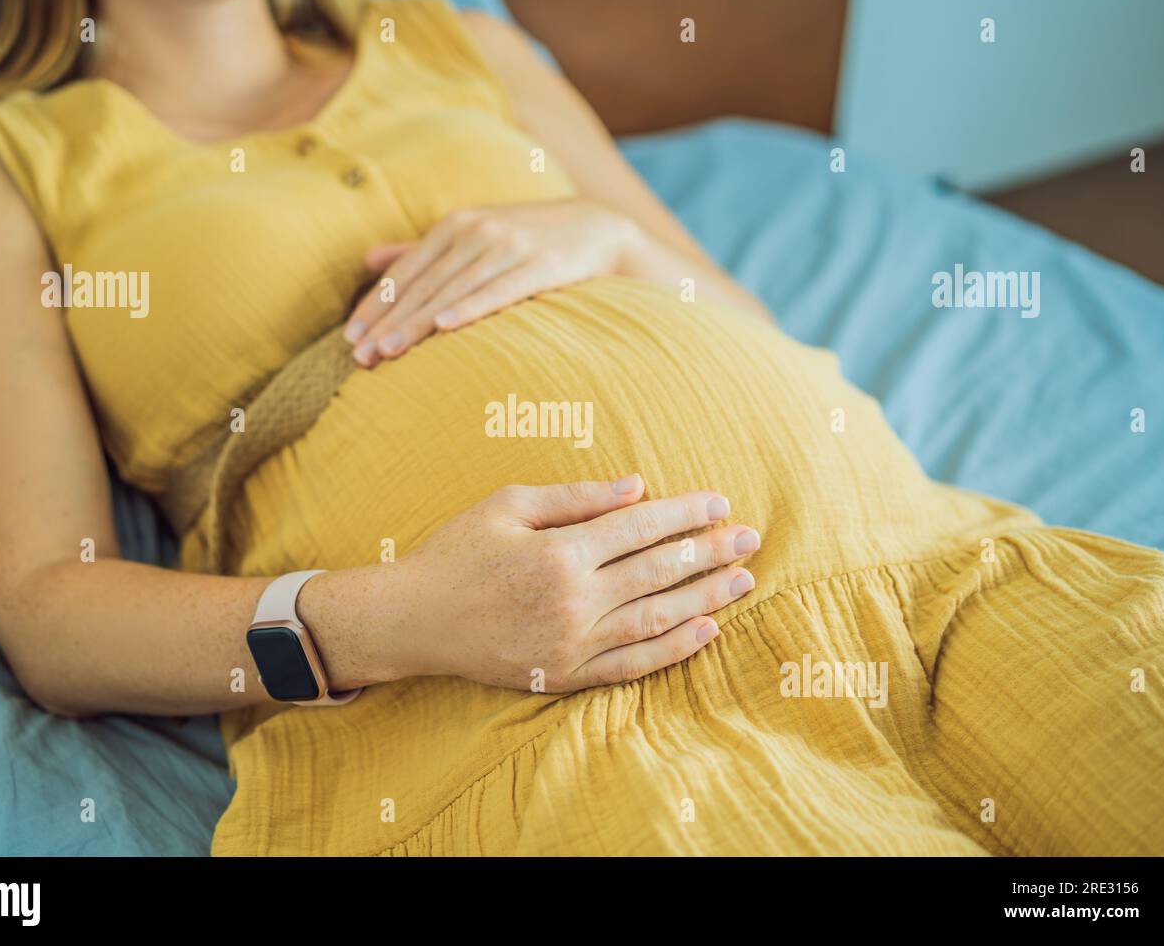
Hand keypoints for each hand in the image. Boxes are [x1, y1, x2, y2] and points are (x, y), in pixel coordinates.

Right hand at [302, 475, 759, 692]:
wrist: (412, 620)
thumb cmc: (456, 553)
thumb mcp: (507, 506)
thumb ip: (575, 498)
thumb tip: (637, 488)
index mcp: (560, 552)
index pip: (640, 527)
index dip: (685, 512)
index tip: (720, 501)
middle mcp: (574, 600)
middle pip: (659, 571)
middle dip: (710, 552)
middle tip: (751, 538)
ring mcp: (573, 644)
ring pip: (656, 619)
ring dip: (705, 598)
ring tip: (743, 582)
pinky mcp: (567, 675)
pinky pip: (633, 665)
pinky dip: (674, 650)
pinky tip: (706, 632)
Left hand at [343, 200, 643, 366]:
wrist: (598, 228)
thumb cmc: (527, 240)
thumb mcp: (473, 236)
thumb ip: (421, 250)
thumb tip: (368, 260)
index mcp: (454, 225)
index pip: (405, 272)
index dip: (376, 306)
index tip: (350, 339)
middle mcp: (476, 231)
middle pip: (424, 285)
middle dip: (389, 323)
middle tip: (360, 358)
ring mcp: (509, 246)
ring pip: (453, 290)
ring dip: (417, 323)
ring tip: (388, 352)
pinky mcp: (541, 264)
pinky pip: (499, 290)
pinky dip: (471, 307)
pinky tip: (446, 327)